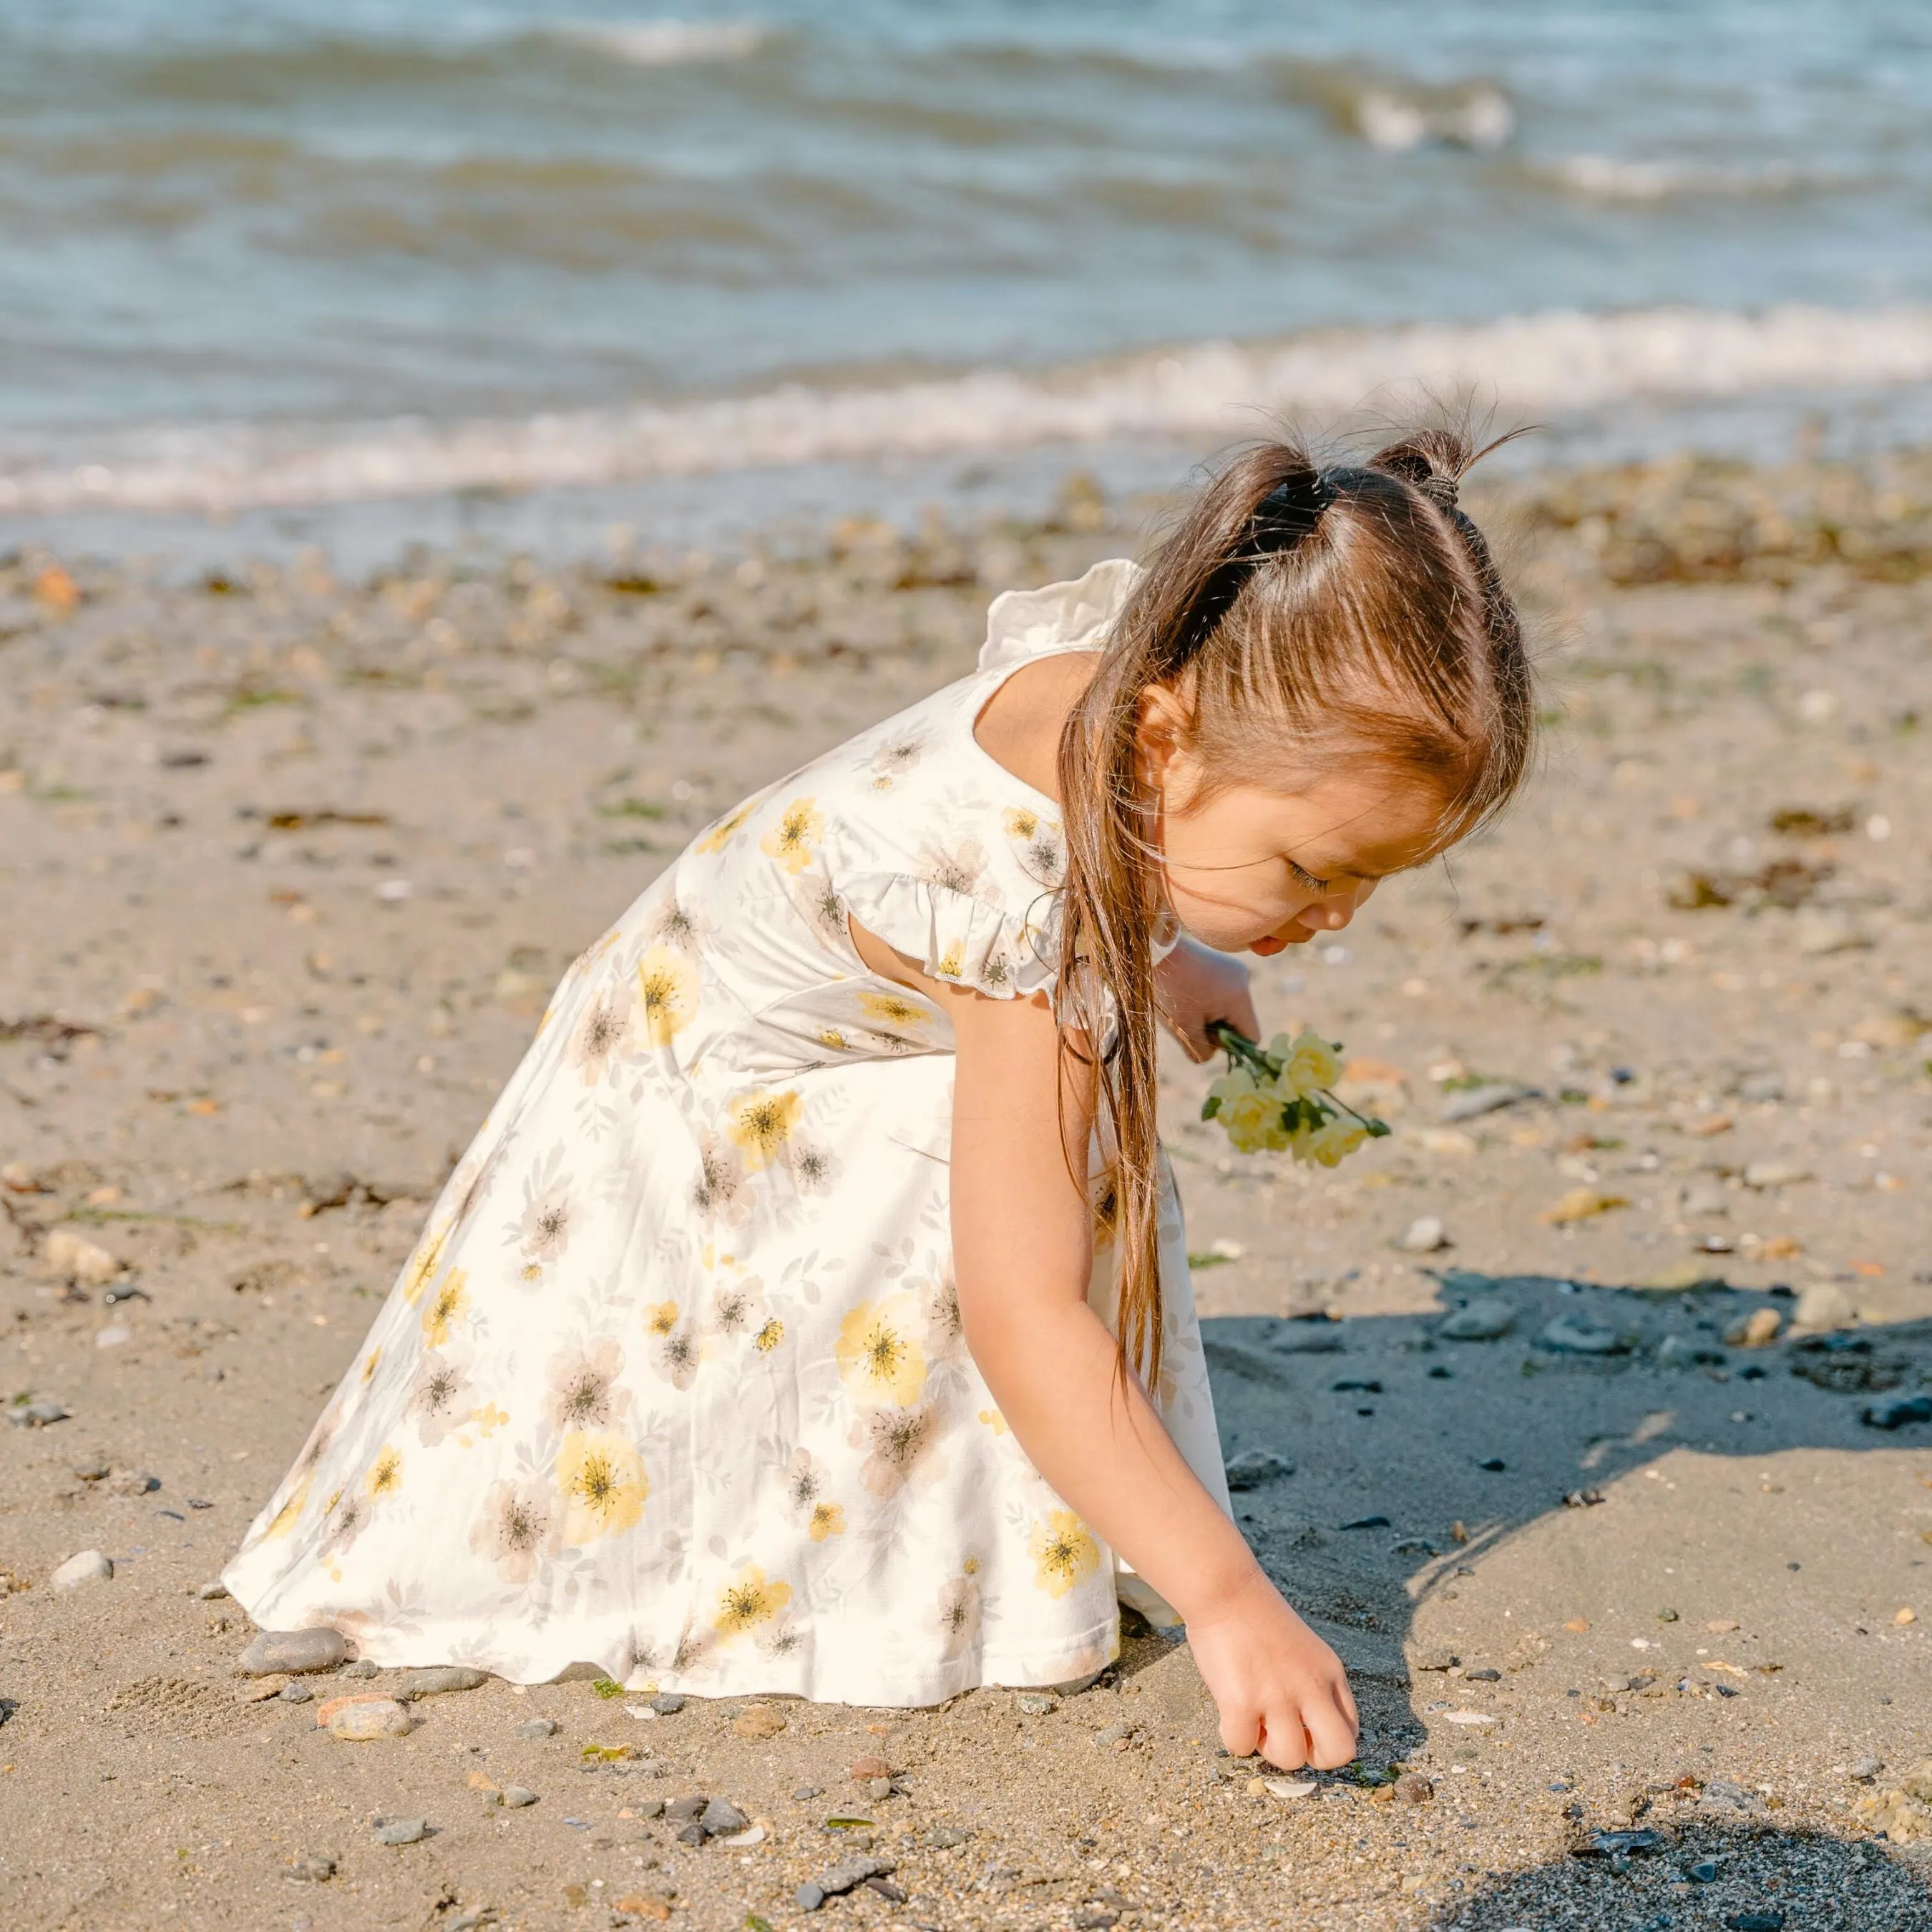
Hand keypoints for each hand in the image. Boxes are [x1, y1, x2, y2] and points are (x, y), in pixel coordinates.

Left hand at [1153, 936, 1259, 1061]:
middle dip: (1219, 1030)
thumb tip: (1211, 1055)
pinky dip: (1212, 1001)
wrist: (1154, 951)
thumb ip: (1202, 1051)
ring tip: (1188, 1006)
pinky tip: (1190, 994)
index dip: (1234, 1048)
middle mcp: (1245, 981)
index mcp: (1239, 999)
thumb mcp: (1184, 1029)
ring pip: (1232, 1008)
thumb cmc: (1170, 991)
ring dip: (1213, 1015)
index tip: (1209, 1042)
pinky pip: (1226, 993)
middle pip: (1241, 1022)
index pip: (1252, 1037)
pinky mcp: (1226, 964)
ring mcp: (1236, 970)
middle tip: (1191, 1023)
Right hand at [1184, 1569, 1359, 1770]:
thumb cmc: (1258, 1617)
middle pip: (1339, 1753)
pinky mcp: (1242, 1701)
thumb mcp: (1306, 1650)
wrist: (1226, 1589)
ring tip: (1252, 1721)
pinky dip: (1233, 1737)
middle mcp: (1312, 1686)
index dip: (1324, 1740)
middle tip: (1284, 1737)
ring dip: (1267, 1749)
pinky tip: (1227, 1713)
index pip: (1350, 1732)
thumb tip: (1303, 1730)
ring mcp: (1278, 1695)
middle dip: (1311, 1757)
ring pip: (1290, 1758)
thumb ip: (1313, 1685)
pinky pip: (1241, 1747)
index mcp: (1330, 1673)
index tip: (1300, 1727)